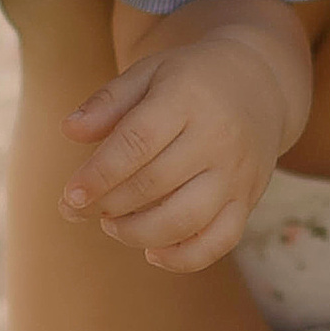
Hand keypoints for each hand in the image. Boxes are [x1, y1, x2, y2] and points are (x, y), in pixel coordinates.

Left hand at [60, 0, 313, 272]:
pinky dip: (183, 258)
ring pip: (186, 219)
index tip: (70, 195)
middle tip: (78, 209)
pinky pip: (219, 241)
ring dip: (137, 232)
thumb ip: (108, 101)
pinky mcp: (249, 200)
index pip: (138, 142)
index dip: (100, 173)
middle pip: (155, 184)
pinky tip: (151, 251)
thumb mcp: (149, 73)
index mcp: (188, 99)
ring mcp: (237, 173)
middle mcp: (218, 138)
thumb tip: (69, 130)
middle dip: (108, 205)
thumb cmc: (189, 81)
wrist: (260, 86)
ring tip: (110, 224)